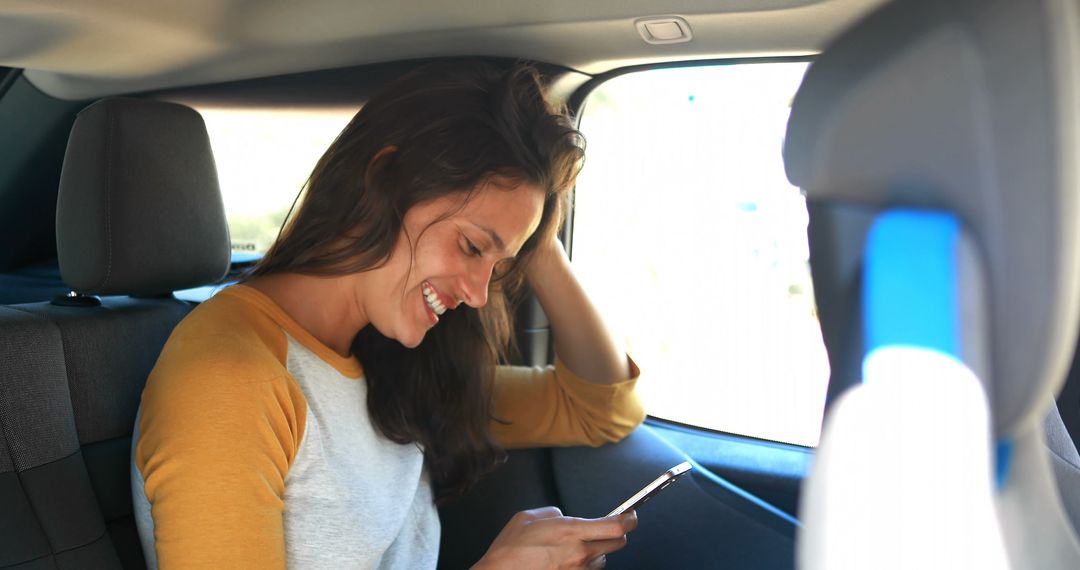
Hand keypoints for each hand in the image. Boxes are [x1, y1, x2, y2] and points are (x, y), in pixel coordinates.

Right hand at [473, 506, 637, 568]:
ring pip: (602, 562)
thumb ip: (553, 514)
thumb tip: (565, 518)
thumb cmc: (509, 549)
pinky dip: (582, 568)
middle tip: (607, 531)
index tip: (631, 516)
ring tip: (575, 552)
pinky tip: (565, 564)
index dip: (629, 520)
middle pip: (617, 544)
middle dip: (616, 535)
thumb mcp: (528, 517)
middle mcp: (579, 553)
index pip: (615, 526)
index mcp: (570, 531)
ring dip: (596, 555)